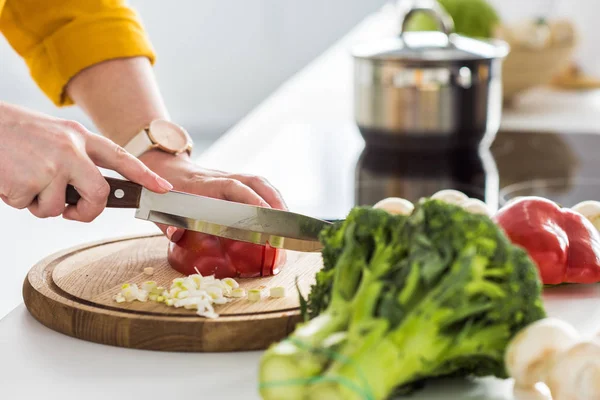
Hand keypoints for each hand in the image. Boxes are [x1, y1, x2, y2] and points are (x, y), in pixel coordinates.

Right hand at [0, 102, 172, 221]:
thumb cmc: (13, 133)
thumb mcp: (53, 136)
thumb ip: (75, 158)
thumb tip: (86, 192)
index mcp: (78, 137)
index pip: (120, 157)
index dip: (144, 175)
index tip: (163, 188)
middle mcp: (70, 150)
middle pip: (98, 194)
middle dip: (87, 212)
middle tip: (73, 212)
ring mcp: (51, 166)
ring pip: (58, 208)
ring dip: (39, 204)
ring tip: (22, 179)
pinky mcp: (28, 181)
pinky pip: (29, 207)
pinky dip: (16, 200)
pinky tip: (7, 178)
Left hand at [139, 149, 287, 241]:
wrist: (163, 168)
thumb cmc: (162, 194)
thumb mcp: (158, 208)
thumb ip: (166, 222)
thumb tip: (176, 234)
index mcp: (202, 185)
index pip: (233, 188)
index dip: (251, 201)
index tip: (265, 218)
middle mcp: (220, 178)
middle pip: (254, 182)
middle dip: (273, 202)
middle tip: (284, 226)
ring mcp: (230, 178)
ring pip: (260, 183)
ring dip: (277, 201)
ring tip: (288, 224)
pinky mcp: (236, 183)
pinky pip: (259, 187)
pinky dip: (273, 200)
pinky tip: (280, 217)